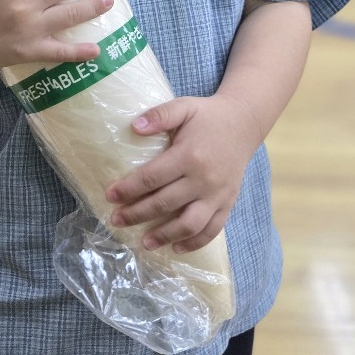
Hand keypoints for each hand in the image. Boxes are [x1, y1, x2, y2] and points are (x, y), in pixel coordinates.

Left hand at [104, 94, 263, 253]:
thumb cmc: (208, 116)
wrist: (244, 123)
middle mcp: (204, 179)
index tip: (110, 196)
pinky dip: (194, 242)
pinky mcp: (227, 203)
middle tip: (116, 220)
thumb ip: (160, 115)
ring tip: (144, 242)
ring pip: (189, 224)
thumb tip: (134, 127)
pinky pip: (212, 230)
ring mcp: (217, 195)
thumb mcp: (184, 106)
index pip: (152, 177)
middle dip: (137, 214)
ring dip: (164, 236)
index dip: (129, 189)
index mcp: (189, 155)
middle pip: (165, 204)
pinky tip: (176, 248)